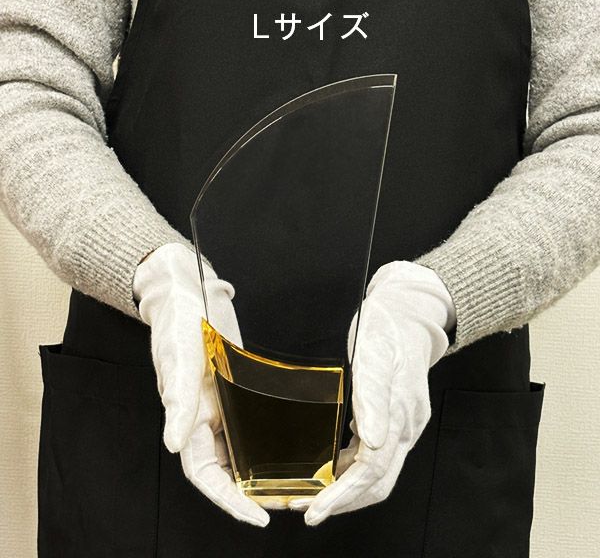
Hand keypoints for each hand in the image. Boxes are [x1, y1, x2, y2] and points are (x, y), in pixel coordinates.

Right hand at [133, 242, 281, 526]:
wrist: (188, 291)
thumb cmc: (177, 322)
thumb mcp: (178, 358)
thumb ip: (178, 401)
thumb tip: (174, 445)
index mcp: (187, 417)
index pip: (204, 473)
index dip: (227, 500)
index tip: (256, 516)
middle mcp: (204, 417)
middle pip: (227, 469)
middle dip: (252, 493)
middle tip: (287, 504)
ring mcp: (221, 405)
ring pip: (242, 451)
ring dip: (263, 471)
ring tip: (295, 485)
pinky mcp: (236, 389)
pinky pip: (253, 423)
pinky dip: (270, 440)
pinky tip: (294, 445)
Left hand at [288, 261, 455, 524]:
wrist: (407, 314)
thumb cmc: (387, 330)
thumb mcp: (375, 355)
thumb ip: (372, 397)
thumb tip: (372, 441)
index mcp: (400, 415)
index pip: (372, 471)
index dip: (343, 495)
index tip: (315, 511)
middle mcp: (404, 427)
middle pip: (377, 482)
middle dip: (342, 503)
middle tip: (307, 512)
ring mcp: (402, 425)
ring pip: (377, 474)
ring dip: (346, 491)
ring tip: (312, 497)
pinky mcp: (394, 420)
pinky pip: (374, 456)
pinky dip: (352, 471)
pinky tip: (332, 469)